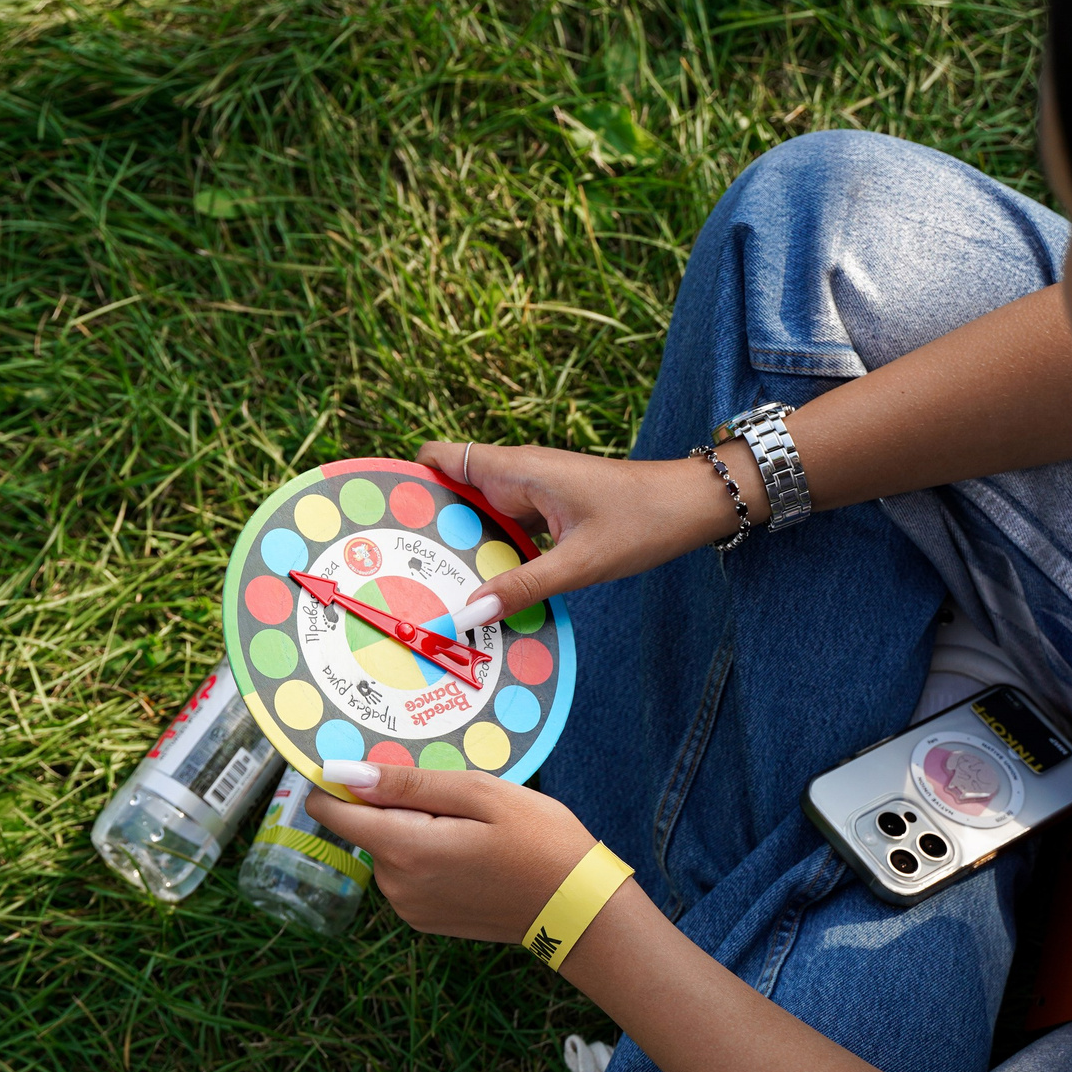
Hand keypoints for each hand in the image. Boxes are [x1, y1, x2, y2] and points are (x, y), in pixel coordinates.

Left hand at [304, 759, 599, 942]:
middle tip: (459, 802)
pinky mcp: (423, 920)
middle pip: (368, 826)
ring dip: (417, 830)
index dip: (342, 781)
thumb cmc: (539, 840)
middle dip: (400, 805)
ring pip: (389, 848)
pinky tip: (472, 854)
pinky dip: (429, 856)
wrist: (577, 908)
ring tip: (473, 829)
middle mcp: (394, 884)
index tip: (376, 766)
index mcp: (404, 848)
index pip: (333, 810)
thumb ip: (407, 783)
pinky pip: (408, 873)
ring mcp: (408, 907)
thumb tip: (344, 774)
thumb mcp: (479, 793)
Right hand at [418, 440, 755, 628]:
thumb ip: (524, 587)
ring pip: (479, 517)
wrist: (694, 506)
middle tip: (393, 573)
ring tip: (427, 588)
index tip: (377, 515)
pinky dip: (491, 555)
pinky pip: (507, 532)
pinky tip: (482, 591)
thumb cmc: (644, 522)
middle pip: (453, 494)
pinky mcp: (550, 513)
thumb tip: (467, 613)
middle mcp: (519, 476)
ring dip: (459, 547)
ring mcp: (535, 494)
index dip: (406, 479)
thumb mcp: (581, 563)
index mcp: (518, 470)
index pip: (442, 457)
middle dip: (426, 527)